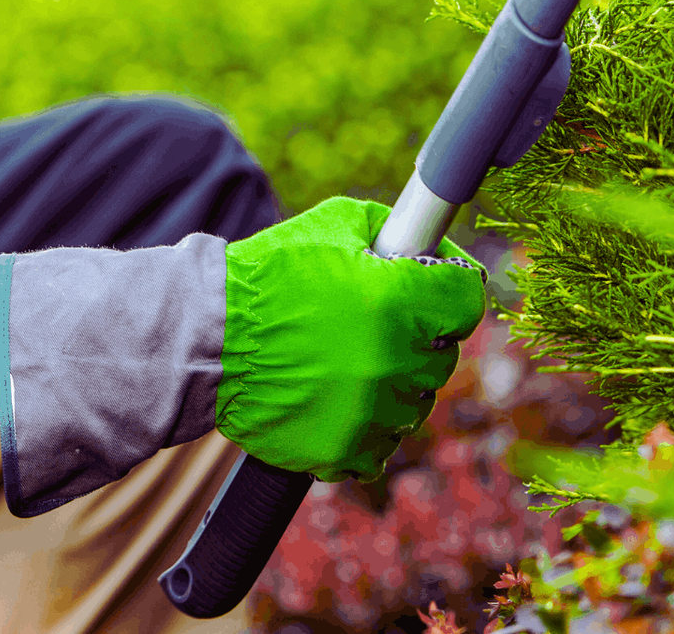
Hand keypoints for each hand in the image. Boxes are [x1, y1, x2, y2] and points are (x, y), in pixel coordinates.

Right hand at [0, 197, 483, 515]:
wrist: (205, 340)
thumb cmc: (269, 275)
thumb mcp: (335, 224)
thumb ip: (394, 232)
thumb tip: (434, 247)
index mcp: (398, 299)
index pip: (468, 299)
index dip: (450, 291)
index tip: (434, 292)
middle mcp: (393, 358)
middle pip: (443, 354)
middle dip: (418, 337)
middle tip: (377, 325)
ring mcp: (370, 410)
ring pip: (415, 403)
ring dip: (393, 385)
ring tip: (349, 364)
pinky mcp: (344, 449)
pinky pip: (380, 447)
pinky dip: (365, 430)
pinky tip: (338, 403)